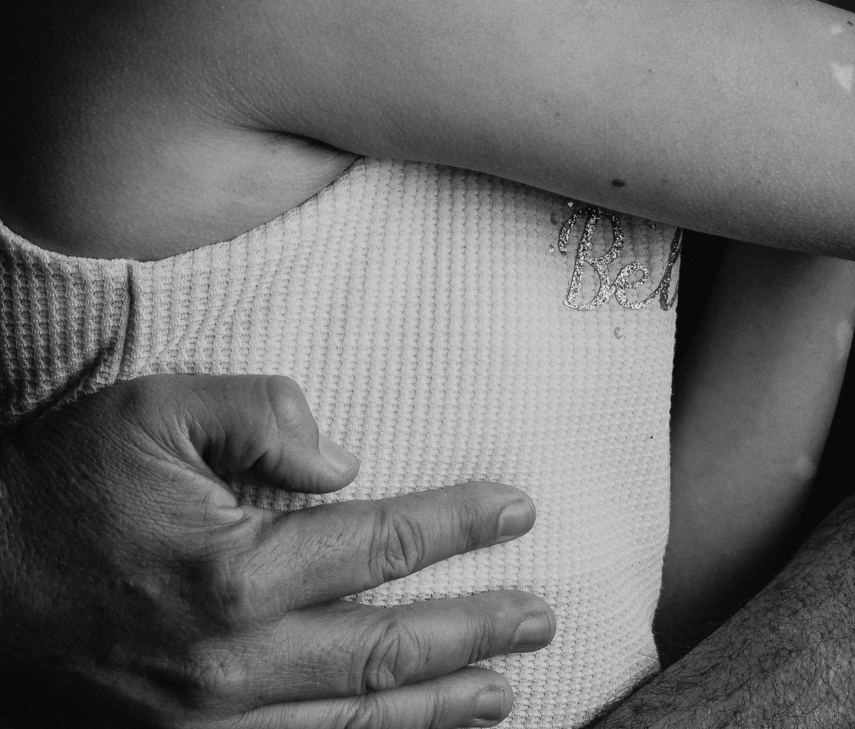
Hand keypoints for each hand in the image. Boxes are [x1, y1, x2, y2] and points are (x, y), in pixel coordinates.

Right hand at [0, 373, 553, 727]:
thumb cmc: (60, 488)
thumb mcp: (153, 412)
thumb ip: (260, 416)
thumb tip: (346, 460)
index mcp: (234, 573)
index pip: (380, 544)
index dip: (457, 525)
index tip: (516, 510)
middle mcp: (231, 666)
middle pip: (384, 649)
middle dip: (474, 633)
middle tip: (540, 619)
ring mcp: (204, 727)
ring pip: (350, 725)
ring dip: (434, 708)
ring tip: (501, 692)